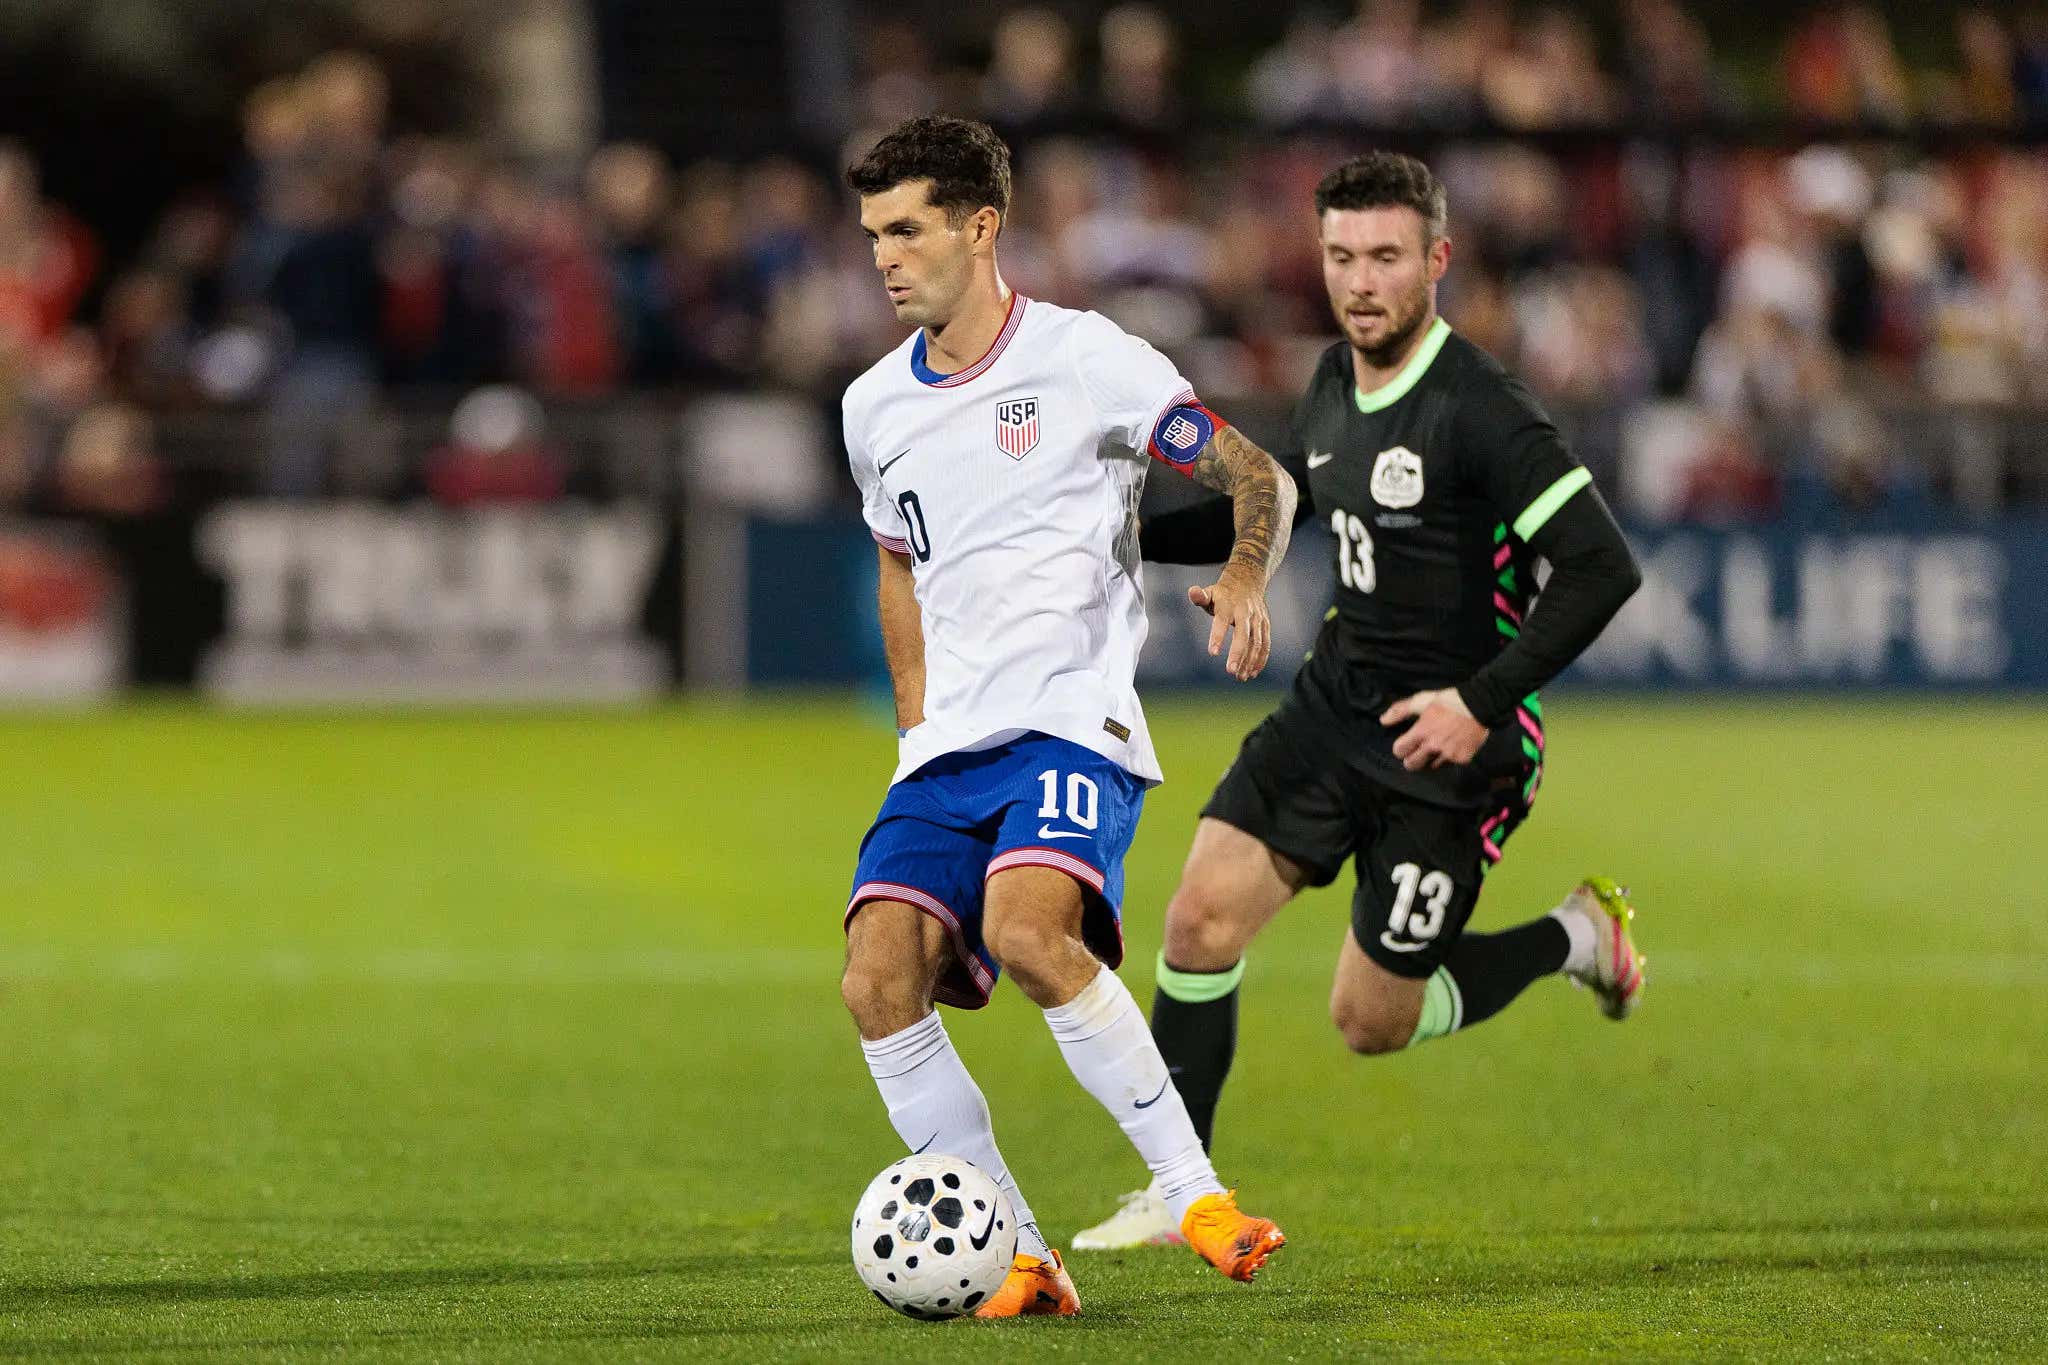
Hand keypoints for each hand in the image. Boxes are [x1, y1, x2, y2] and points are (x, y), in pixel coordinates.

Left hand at [1187, 566, 1270, 680]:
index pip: (1222, 621)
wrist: (1248, 581)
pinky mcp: (1265, 625)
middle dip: (1238, 653)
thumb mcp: (1210, 592)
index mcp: (1228, 605)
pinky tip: (1253, 673)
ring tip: (1241, 677)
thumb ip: (1200, 596)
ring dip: (1249, 661)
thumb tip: (1192, 592)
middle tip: (1231, 671)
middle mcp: (1245, 612)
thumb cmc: (1223, 593)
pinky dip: (1261, 659)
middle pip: (1242, 634)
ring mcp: (1257, 619)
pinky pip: (1265, 644)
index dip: (1218, 636)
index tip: (1212, 653)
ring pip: (1256, 642)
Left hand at [1381, 688, 1486, 770]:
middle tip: (1415, 754)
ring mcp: (1448, 754)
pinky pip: (1450, 763)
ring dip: (1431, 759)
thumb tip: (1382, 720)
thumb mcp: (1423, 700)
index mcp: (1421, 731)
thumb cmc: (1449, 700)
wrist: (1480, 705)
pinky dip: (1449, 757)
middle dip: (1410, 760)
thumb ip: (1401, 710)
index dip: (1399, 748)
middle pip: (1412, 764)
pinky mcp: (1462, 758)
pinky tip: (1452, 746)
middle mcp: (1433, 746)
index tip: (1404, 745)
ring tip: (1436, 748)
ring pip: (1431, 765)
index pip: (1399, 750)